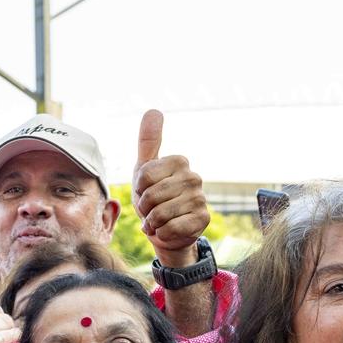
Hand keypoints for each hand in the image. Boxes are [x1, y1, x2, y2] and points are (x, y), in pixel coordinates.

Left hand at [132, 110, 209, 267]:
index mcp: (179, 161)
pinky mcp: (204, 219)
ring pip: (160, 214)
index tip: (146, 190)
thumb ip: (148, 141)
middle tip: (151, 208)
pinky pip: (171, 228)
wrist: (164, 229)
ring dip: (152, 221)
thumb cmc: (153, 197)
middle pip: (151, 196)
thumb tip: (154, 110)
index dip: (139, 188)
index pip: (144, 175)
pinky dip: (162, 233)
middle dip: (144, 207)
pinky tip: (168, 229)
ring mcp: (201, 198)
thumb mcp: (144, 169)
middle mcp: (193, 177)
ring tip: (158, 219)